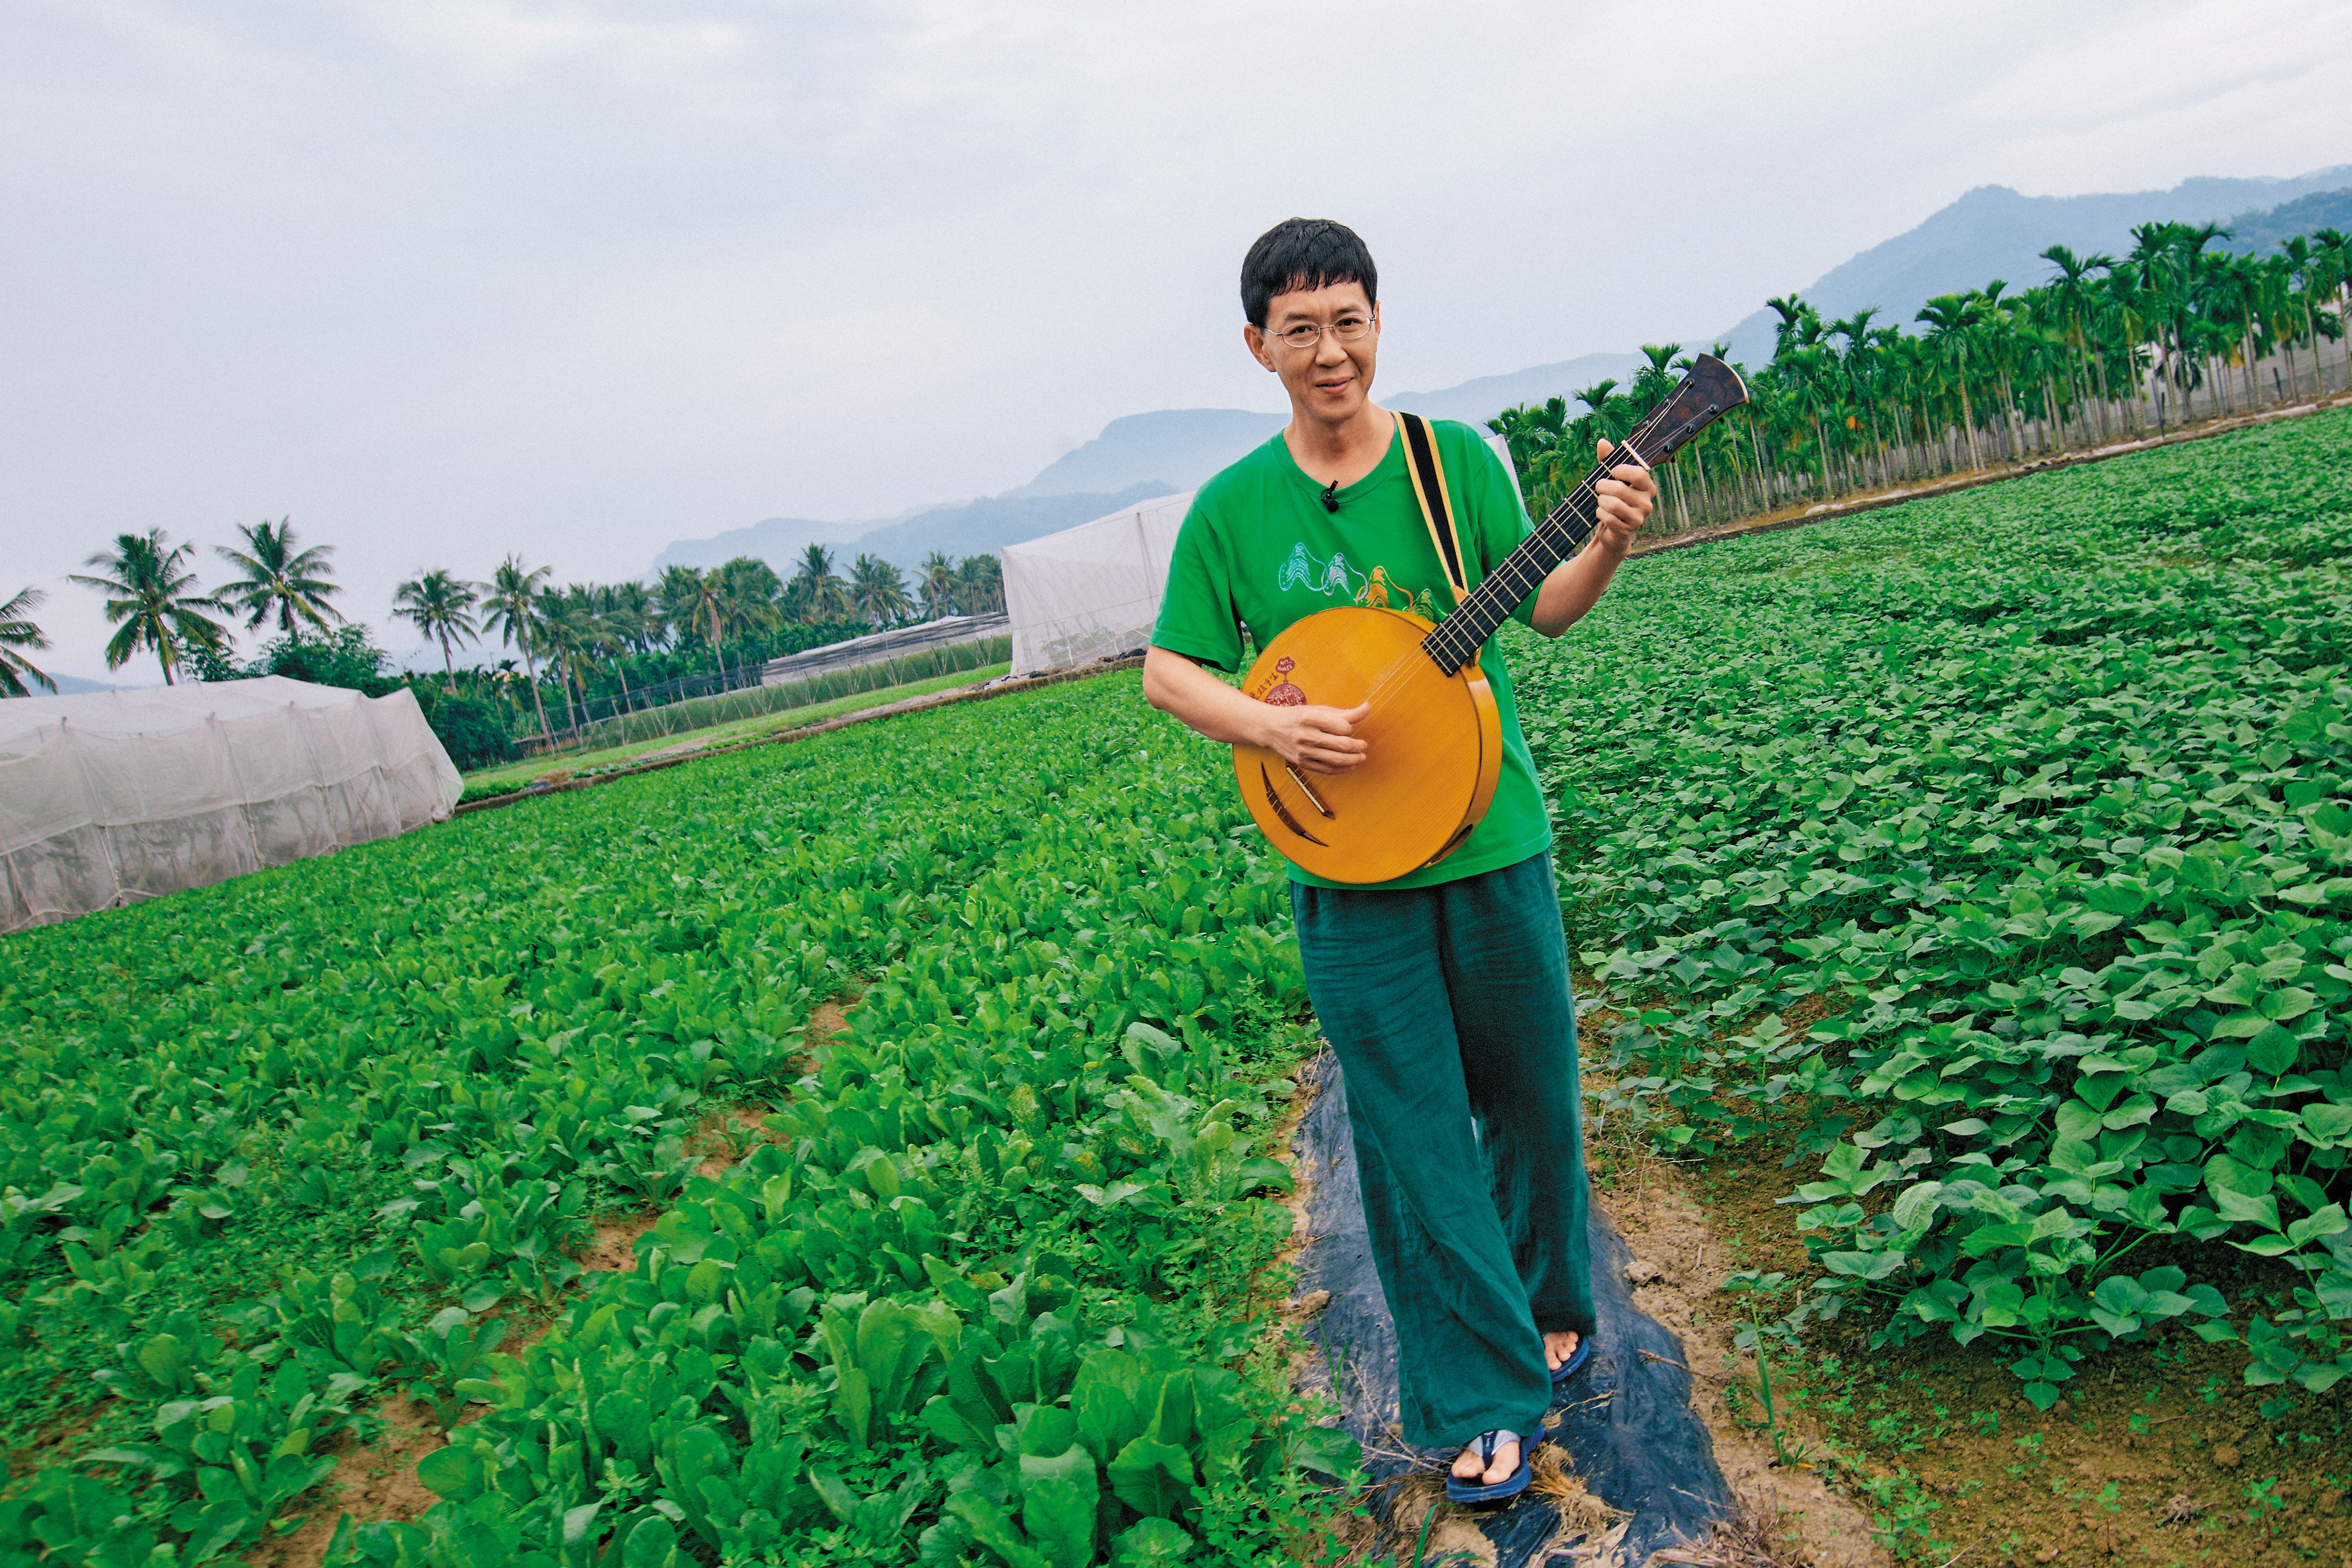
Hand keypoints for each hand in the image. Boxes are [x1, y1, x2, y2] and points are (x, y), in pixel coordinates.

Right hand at [1259, 700, 1369, 774]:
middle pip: (1342, 744)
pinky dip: (1341, 770)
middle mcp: (1306, 735)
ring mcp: (1303, 751)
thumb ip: (1344, 712)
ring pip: (1336, 759)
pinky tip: (1349, 766)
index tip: (1351, 729)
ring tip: (1361, 757)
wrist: (1271, 728)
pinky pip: (1326, 770)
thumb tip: (1367, 708)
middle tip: (1363, 745)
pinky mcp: (1302, 763)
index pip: (1342, 726)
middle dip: (1358, 746)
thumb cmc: (1298, 716)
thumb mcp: (1318, 710)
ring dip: (1353, 759)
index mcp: (1311, 717)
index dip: (1350, 729)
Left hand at [1591, 439, 1656, 553]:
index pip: (1638, 473)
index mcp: (1647, 487)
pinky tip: (1602, 513)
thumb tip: (1602, 442)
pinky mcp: (1628, 531)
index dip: (1622, 470)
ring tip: (1600, 501)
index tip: (1612, 471)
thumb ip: (1608, 460)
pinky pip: (1607, 518)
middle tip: (1599, 487)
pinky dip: (1600, 514)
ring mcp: (1639, 518)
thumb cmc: (1613, 498)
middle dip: (1602, 487)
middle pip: (1619, 489)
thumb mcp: (1611, 478)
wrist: (1613, 530)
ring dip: (1600, 501)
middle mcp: (1647, 503)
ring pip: (1613, 504)